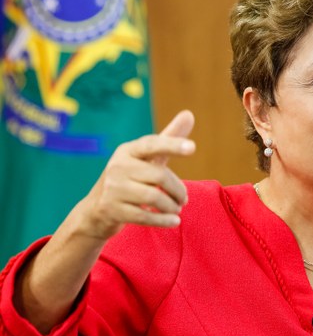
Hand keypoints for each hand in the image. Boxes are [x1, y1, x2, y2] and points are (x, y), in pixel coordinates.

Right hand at [77, 110, 195, 239]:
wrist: (96, 210)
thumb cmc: (131, 178)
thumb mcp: (148, 158)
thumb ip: (169, 138)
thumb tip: (189, 114)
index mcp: (128, 151)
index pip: (152, 144)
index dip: (172, 145)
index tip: (192, 148)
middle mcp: (118, 166)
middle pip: (159, 176)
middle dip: (177, 189)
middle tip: (184, 199)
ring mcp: (112, 188)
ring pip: (154, 197)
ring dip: (171, 206)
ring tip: (177, 209)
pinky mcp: (110, 209)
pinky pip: (144, 216)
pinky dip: (163, 220)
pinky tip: (174, 221)